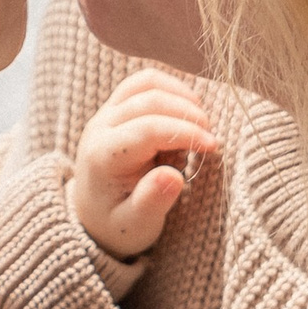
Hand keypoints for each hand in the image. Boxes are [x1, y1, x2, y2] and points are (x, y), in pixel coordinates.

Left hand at [69, 69, 214, 260]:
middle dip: (187, 114)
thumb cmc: (119, 224)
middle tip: (210, 139)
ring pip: (146, 83)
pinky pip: (143, 83)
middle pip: (149, 100)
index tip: (213, 146)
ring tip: (199, 125)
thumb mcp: (136, 226)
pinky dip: (171, 89)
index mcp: (101, 156)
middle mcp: (99, 128)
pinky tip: (187, 112)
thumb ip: (151, 203)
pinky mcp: (115, 107)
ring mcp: (106, 113)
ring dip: (180, 96)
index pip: (147, 129)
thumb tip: (172, 177)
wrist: (94, 217)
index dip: (185, 132)